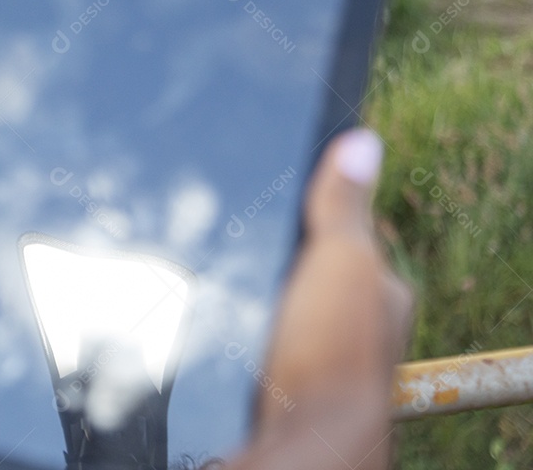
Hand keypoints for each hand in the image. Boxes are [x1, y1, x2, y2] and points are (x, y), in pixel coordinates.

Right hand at [229, 129, 413, 469]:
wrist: (291, 440)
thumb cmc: (330, 355)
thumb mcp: (340, 262)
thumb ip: (345, 206)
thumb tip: (362, 143)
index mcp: (374, 290)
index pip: (343, 230)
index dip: (309, 207)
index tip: (269, 189)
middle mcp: (345, 321)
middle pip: (302, 265)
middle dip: (269, 250)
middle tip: (229, 231)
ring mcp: (308, 349)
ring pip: (269, 298)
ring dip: (243, 287)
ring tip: (211, 268)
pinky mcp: (270, 372)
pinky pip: (244, 329)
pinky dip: (227, 319)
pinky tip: (208, 313)